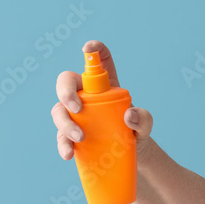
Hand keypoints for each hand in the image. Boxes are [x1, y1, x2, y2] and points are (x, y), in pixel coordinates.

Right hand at [51, 39, 153, 160]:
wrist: (129, 154)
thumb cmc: (136, 131)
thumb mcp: (145, 124)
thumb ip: (143, 118)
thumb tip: (128, 116)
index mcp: (105, 85)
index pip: (98, 60)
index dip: (93, 50)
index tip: (87, 49)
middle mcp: (85, 95)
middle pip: (66, 82)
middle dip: (66, 91)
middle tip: (77, 108)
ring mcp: (75, 114)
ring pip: (59, 110)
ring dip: (64, 123)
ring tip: (80, 138)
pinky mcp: (69, 134)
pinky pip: (60, 136)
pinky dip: (62, 144)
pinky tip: (69, 153)